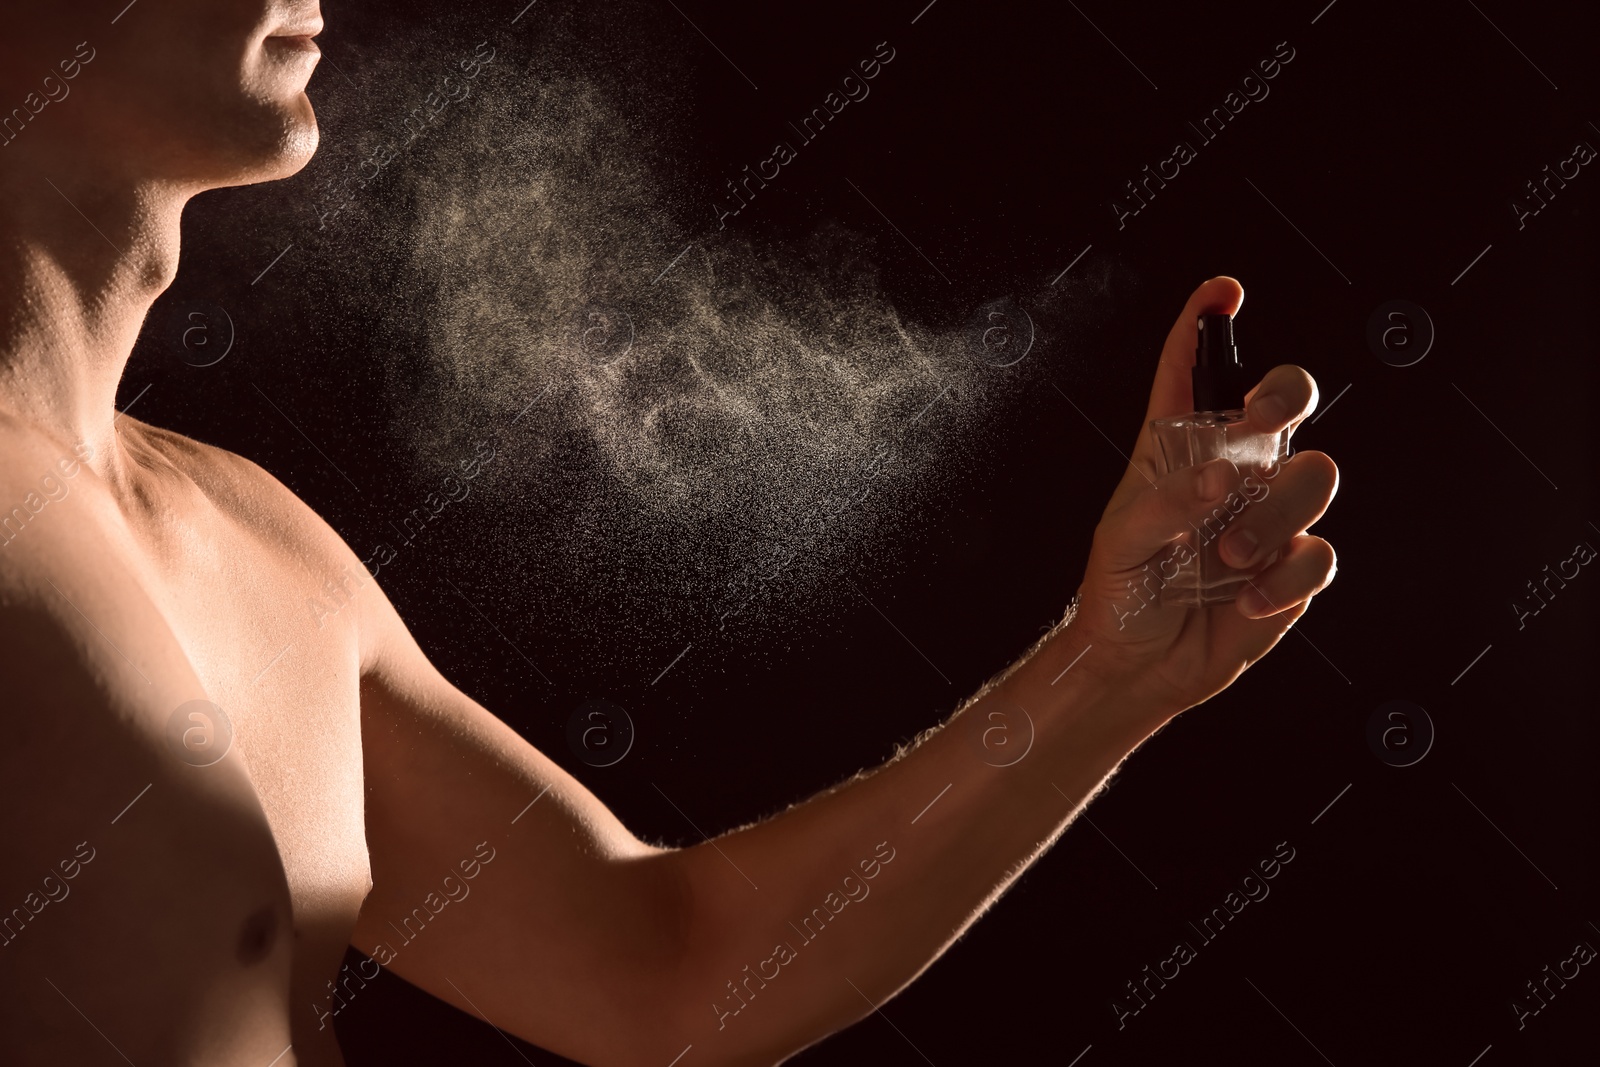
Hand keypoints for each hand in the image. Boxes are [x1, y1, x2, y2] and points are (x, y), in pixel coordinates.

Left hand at [1069, 277, 1338, 716]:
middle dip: (1286, 393)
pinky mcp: (1293, 568)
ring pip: (1314, 475)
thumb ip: (1166, 501)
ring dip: (1273, 514)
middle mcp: (1234, 470)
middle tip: (1262, 419)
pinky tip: (1250, 598)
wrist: (1141, 666)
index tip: (1223, 294)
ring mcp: (1270, 516)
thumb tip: (1225, 477)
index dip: (1207, 324)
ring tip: (1228, 558)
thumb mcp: (1121, 540)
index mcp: (1179, 449)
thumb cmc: (1121, 592)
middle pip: (1289, 400)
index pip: (1194, 371)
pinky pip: (1320, 552)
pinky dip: (1288, 576)